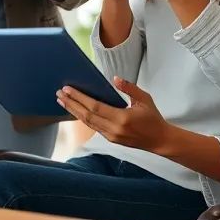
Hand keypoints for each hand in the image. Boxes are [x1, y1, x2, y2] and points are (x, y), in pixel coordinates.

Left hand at [57, 78, 175, 154]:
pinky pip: (93, 127)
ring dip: (74, 111)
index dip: (79, 98)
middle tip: (59, 94)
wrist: (161, 141)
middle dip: (71, 104)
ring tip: (62, 101)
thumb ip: (129, 88)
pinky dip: (83, 118)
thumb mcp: (145, 99)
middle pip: (86, 115)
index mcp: (122, 118)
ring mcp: (111, 136)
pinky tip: (76, 110)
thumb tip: (114, 78)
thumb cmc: (153, 118)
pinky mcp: (111, 140)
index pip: (95, 107)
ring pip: (87, 122)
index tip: (67, 89)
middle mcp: (114, 129)